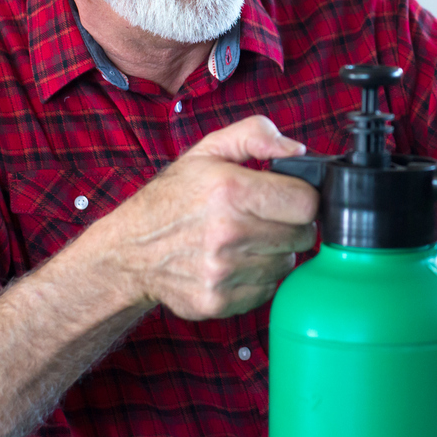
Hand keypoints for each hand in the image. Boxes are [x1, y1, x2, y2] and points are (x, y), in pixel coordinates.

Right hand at [98, 115, 317, 318]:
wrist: (129, 251)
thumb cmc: (173, 198)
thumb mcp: (208, 150)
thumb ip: (256, 135)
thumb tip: (299, 150)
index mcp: (230, 190)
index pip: (307, 203)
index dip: (303, 197)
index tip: (289, 196)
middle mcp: (227, 234)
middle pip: (303, 235)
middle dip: (291, 224)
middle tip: (264, 217)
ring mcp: (222, 272)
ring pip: (287, 264)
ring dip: (275, 251)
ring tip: (246, 238)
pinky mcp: (219, 302)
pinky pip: (267, 289)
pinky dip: (258, 277)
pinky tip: (235, 261)